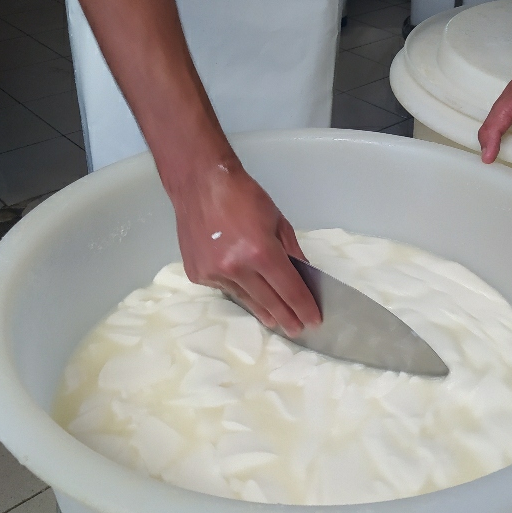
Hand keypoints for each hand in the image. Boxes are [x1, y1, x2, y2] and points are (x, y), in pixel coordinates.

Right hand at [171, 160, 320, 336]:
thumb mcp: (277, 220)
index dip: (303, 307)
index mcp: (261, 252)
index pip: (289, 289)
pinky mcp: (198, 274)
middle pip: (268, 301)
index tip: (313, 320)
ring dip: (262, 310)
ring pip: (245, 299)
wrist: (200, 183)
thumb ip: (291, 251)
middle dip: (286, 317)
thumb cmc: (243, 196)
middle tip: (297, 329)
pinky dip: (238, 290)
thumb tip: (303, 276)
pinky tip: (247, 291)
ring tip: (274, 320)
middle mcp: (237, 268)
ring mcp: (214, 274)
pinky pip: (225, 289)